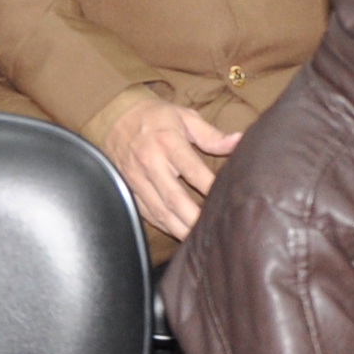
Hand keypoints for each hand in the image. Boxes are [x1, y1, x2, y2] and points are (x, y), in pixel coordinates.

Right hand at [104, 96, 242, 238]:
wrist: (115, 115)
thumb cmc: (155, 116)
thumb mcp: (184, 117)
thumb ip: (211, 135)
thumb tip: (238, 141)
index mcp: (168, 142)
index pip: (193, 170)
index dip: (210, 187)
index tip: (225, 199)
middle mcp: (151, 162)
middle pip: (175, 198)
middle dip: (194, 218)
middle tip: (212, 229)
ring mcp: (137, 178)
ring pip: (159, 211)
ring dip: (179, 228)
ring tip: (197, 238)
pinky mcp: (128, 188)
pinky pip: (145, 212)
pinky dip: (162, 224)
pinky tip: (176, 231)